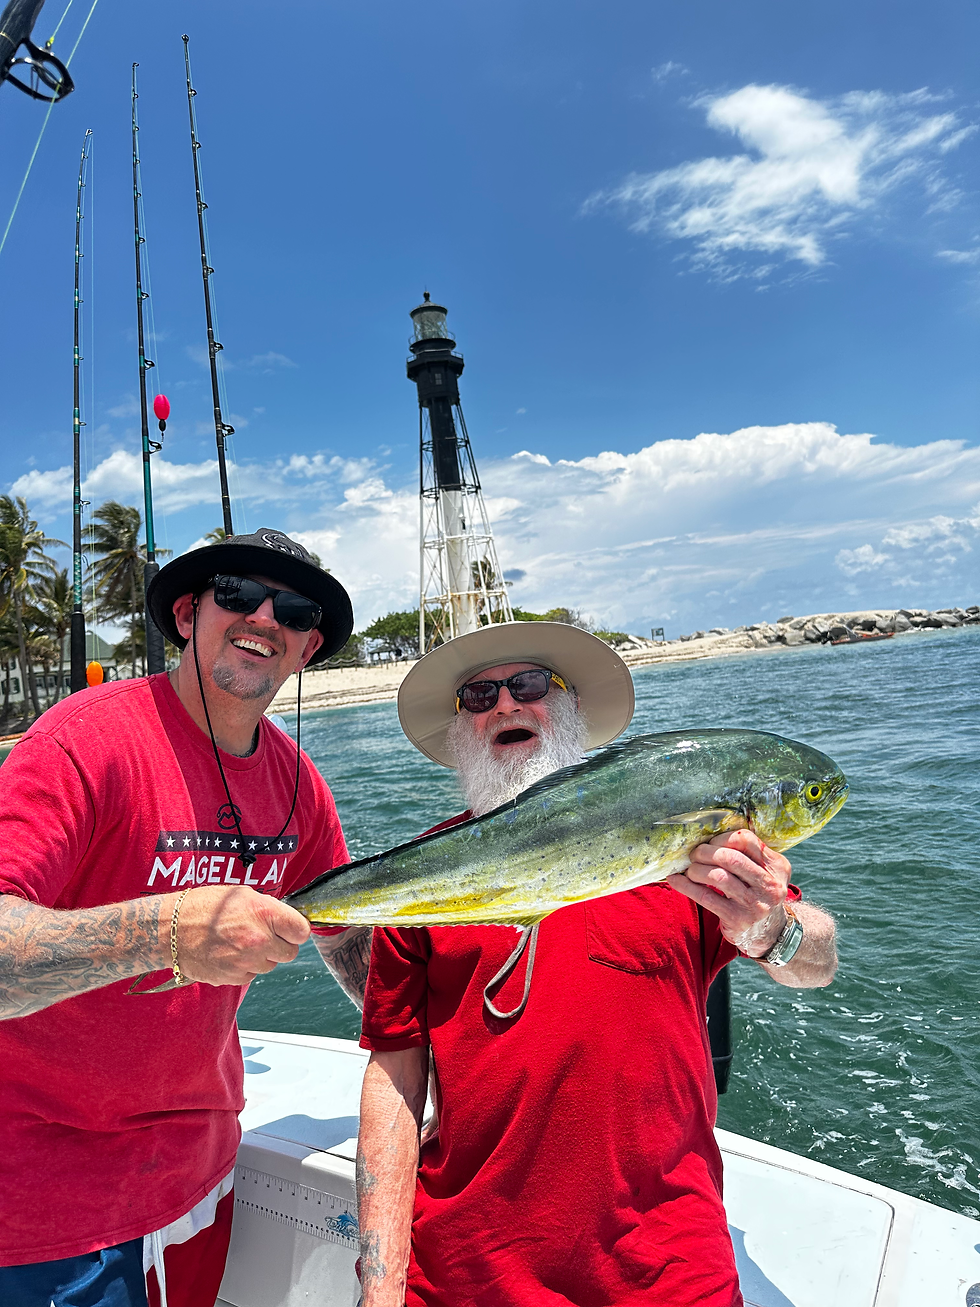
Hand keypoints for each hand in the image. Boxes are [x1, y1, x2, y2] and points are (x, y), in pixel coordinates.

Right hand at [174, 886, 310, 984]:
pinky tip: (229, 953)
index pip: (301, 931)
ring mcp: (246, 961)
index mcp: (264, 913)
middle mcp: (259, 940)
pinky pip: (251, 975)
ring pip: (270, 966)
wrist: (172, 929)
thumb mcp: (242, 894)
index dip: (295, 930)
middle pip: (290, 953)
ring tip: (240, 942)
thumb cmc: (206, 906)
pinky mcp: (233, 977)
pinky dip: (245, 967)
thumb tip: (286, 921)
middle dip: (281, 945)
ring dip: (262, 957)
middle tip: (264, 935)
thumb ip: (268, 909)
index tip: (289, 928)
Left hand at [666, 829, 790, 957]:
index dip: (721, 838)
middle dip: (705, 852)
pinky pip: (705, 897)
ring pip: (718, 876)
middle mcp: (769, 884)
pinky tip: (676, 880)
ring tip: (690, 870)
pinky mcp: (737, 918)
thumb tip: (706, 838)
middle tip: (694, 855)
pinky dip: (686, 886)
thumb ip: (746, 855)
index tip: (710, 843)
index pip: (746, 840)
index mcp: (777, 866)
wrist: (770, 932)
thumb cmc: (758, 893)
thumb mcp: (764, 872)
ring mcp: (754, 903)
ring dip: (696, 870)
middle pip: (730, 858)